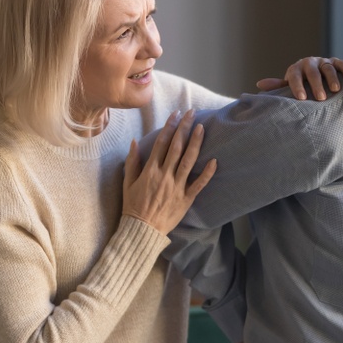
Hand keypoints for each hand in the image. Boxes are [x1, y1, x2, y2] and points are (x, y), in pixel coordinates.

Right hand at [122, 110, 216, 234]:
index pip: (161, 143)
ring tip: (202, 128)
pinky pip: (199, 184)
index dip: (169, 127)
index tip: (175, 114)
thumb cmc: (133, 207)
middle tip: (191, 112)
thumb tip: (134, 141)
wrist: (141, 230)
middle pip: (176, 147)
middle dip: (184, 128)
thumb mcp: (127, 183)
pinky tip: (214, 160)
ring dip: (196, 143)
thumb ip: (132, 162)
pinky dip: (207, 173)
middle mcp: (164, 175)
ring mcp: (176, 187)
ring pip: (188, 161)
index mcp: (150, 170)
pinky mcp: (186, 199)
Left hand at [256, 56, 342, 100]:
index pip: (295, 76)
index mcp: (296, 69)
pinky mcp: (334, 61)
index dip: (297, 86)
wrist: (316, 76)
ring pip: (328, 67)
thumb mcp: (290, 86)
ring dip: (332, 78)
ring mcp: (322, 62)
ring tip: (336, 90)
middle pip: (313, 72)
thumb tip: (260, 85)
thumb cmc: (301, 85)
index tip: (302, 99)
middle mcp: (309, 63)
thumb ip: (279, 86)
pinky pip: (340, 63)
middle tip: (320, 98)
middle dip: (316, 85)